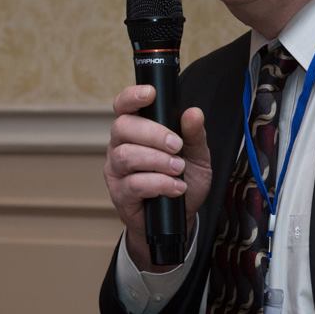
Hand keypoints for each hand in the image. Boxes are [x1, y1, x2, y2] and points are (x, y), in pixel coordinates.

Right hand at [103, 85, 210, 270]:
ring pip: (126, 155)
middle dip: (153, 133)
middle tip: (176, 146)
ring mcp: (116, 170)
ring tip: (178, 169)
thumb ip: (195, 134)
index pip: (124, 106)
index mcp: (136, 129)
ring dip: (157, 160)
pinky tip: (176, 187)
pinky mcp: (120, 193)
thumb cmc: (183, 180)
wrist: (179, 218)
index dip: (132, 96)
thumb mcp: (198, 156)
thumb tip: (193, 113)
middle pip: (123, 127)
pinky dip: (159, 184)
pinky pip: (134, 183)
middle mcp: (120, 145)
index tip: (150, 94)